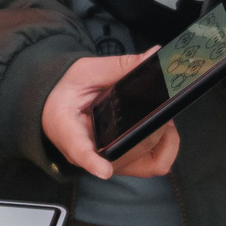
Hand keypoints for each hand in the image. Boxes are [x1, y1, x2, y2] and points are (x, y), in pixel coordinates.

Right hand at [43, 52, 178, 178]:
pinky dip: (166, 146)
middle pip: (126, 153)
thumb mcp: (86, 72)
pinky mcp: (126, 162)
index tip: (103, 170)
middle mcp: (89, 154)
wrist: (58, 105)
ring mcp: (109, 161)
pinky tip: (163, 125)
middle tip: (162, 105)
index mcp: (68, 130)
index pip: (79, 149)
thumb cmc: (68, 92)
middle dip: (152, 130)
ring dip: (163, 139)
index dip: (91, 162)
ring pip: (145, 164)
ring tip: (162, 114)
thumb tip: (152, 56)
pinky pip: (154, 164)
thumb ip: (119, 66)